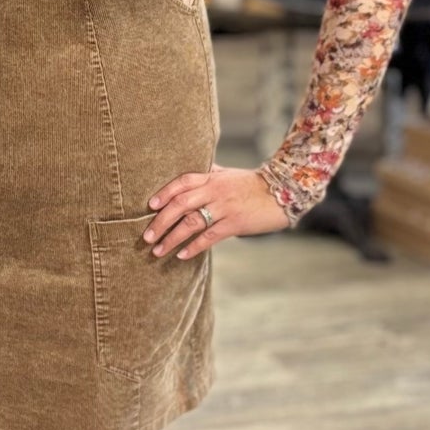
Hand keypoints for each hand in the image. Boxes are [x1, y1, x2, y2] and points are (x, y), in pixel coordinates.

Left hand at [143, 165, 288, 259]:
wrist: (283, 191)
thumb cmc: (251, 184)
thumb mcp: (228, 175)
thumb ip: (208, 174)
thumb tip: (187, 176)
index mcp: (211, 178)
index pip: (182, 182)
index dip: (164, 193)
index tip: (150, 206)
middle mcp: (215, 191)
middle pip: (180, 204)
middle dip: (161, 221)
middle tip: (146, 236)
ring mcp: (225, 207)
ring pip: (191, 223)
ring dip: (172, 238)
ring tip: (157, 251)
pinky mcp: (235, 223)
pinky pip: (209, 236)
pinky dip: (193, 247)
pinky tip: (181, 255)